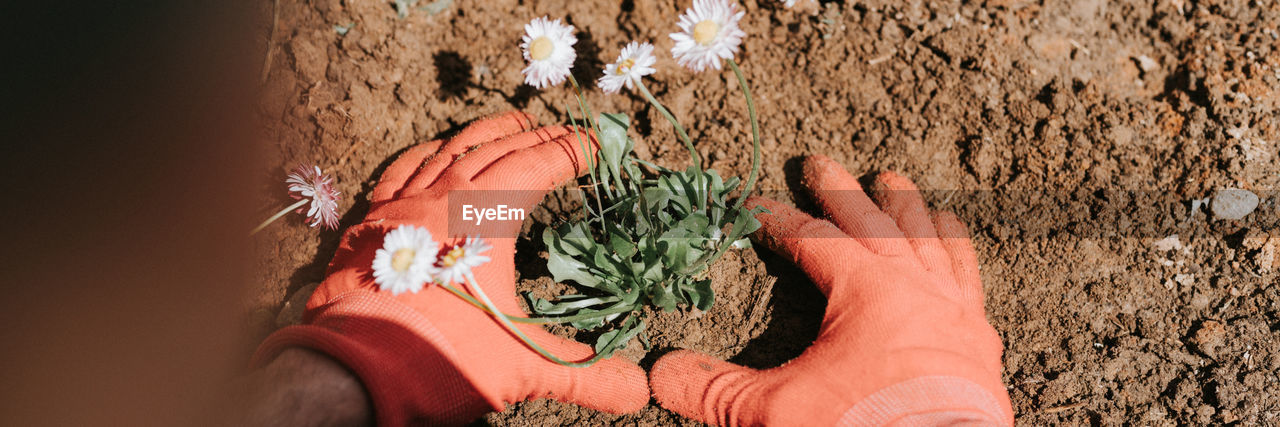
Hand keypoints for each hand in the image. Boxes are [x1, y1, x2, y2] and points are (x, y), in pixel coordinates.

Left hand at [253, 111, 647, 424]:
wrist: (350, 374)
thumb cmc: (440, 360)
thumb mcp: (522, 368)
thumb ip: (585, 375)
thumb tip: (638, 392)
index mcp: (482, 218)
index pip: (536, 167)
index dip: (570, 152)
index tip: (596, 146)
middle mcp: (441, 199)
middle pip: (496, 150)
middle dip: (537, 138)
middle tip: (565, 134)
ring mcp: (401, 208)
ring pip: (449, 151)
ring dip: (486, 135)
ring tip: (513, 126)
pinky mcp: (370, 225)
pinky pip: (402, 170)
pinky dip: (428, 154)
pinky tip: (437, 151)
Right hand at [649, 155, 1012, 425]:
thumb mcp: (777, 411)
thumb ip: (717, 388)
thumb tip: (659, 373)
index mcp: (866, 289)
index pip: (812, 240)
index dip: (776, 220)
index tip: (752, 205)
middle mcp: (914, 286)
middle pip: (873, 222)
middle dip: (841, 192)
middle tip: (819, 164)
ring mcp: (953, 310)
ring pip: (930, 240)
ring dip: (908, 209)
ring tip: (897, 184)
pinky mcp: (979, 340)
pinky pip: (969, 279)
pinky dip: (958, 255)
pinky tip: (953, 246)